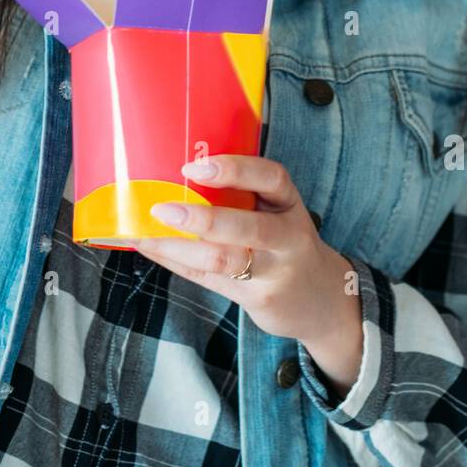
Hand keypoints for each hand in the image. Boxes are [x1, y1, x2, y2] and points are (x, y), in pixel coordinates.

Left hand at [130, 155, 363, 396]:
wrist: (322, 299)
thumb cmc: (285, 243)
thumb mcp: (278, 212)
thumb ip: (242, 196)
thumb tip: (175, 170)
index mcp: (289, 204)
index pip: (272, 179)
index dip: (235, 170)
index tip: (194, 166)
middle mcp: (287, 238)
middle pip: (249, 228)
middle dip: (203, 219)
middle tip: (163, 209)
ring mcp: (273, 272)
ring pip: (223, 260)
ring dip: (179, 247)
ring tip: (145, 233)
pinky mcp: (257, 298)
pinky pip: (208, 279)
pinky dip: (175, 262)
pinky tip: (150, 247)